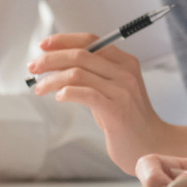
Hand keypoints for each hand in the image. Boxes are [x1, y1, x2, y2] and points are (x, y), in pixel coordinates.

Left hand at [28, 33, 170, 173]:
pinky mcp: (116, 110)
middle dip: (51, 59)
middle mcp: (125, 72)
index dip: (64, 40)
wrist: (153, 146)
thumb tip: (58, 64)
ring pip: (78, 73)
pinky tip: (58, 97)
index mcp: (125, 62)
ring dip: (52, 79)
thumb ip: (94, 75)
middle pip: (81, 54)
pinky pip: (85, 94)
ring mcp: (122, 90)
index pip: (91, 40)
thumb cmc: (128, 120)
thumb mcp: (114, 90)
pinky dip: (66, 92)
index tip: (43, 45)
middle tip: (33, 67)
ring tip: (39, 88)